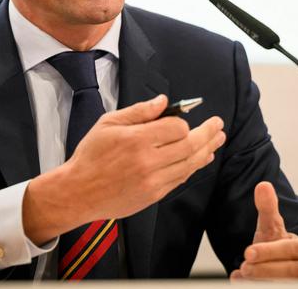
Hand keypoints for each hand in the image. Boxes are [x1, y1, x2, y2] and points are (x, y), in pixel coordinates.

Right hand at [23, 94, 224, 243]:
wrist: (78, 191)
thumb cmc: (91, 155)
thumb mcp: (108, 123)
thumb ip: (139, 111)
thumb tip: (164, 101)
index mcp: (136, 140)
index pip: (176, 128)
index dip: (183, 122)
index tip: (184, 118)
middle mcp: (148, 162)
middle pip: (190, 146)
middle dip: (207, 134)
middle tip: (218, 125)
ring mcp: (153, 181)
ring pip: (190, 165)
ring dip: (206, 151)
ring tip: (217, 140)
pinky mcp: (153, 195)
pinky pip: (180, 179)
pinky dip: (192, 167)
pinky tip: (200, 159)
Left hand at [230, 182, 297, 280]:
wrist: (293, 273)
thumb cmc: (281, 250)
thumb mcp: (274, 229)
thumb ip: (268, 209)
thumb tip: (263, 185)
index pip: (291, 250)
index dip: (270, 252)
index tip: (248, 253)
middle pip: (290, 272)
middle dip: (265, 270)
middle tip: (244, 267)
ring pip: (287, 285)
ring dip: (262, 282)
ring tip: (242, 275)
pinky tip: (241, 284)